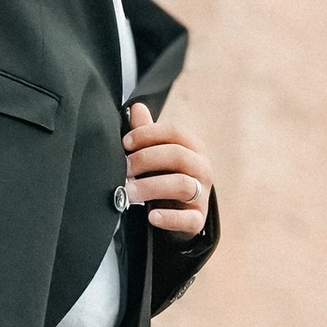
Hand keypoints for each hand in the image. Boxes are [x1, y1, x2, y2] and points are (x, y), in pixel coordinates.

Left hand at [123, 101, 214, 235]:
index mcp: (193, 147)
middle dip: (146, 160)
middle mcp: (202, 168)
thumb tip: (136, 107)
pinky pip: (189, 219)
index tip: (125, 143)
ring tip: (128, 193)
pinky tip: (152, 216)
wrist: (178, 212)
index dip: (147, 134)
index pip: (174, 132)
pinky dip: (169, 218)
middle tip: (123, 170)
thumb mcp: (157, 154)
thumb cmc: (165, 175)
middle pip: (177, 156)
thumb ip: (147, 133)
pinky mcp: (197, 219)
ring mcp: (203, 194)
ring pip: (182, 185)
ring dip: (151, 187)